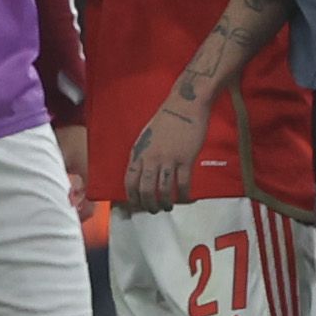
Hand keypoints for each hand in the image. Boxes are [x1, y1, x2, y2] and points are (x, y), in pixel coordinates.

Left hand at [120, 86, 208, 210]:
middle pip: (145, 190)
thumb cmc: (166, 119)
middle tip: (154, 210)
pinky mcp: (185, 159)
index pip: (129, 181)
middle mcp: (150, 158)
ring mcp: (168, 159)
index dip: (132, 197)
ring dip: (165, 203)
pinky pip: (182, 185)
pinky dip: (184, 196)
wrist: (185, 105)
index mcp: (138, 152)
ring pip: (163, 191)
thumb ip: (143, 155)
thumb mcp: (146, 137)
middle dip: (149, 205)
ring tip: (168, 207)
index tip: (137, 205)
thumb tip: (141, 175)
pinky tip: (186, 199)